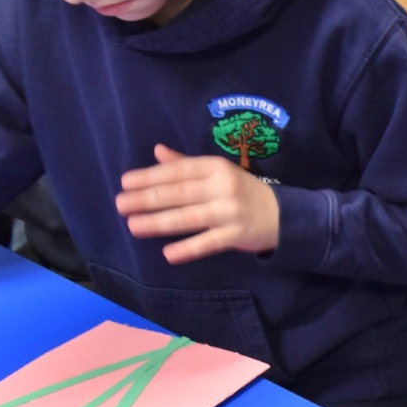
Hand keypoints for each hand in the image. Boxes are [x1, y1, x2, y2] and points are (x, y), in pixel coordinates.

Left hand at [117, 144, 280, 263]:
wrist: (284, 215)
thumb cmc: (243, 191)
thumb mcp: (219, 173)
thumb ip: (186, 164)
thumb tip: (157, 151)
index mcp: (216, 167)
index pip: (179, 171)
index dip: (151, 176)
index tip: (125, 182)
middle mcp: (223, 187)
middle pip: (180, 193)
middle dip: (148, 199)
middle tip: (121, 204)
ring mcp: (230, 212)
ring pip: (189, 217)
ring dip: (160, 222)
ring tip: (133, 226)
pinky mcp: (237, 235)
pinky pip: (209, 243)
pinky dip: (189, 248)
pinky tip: (168, 254)